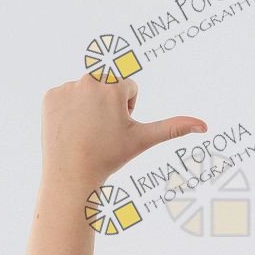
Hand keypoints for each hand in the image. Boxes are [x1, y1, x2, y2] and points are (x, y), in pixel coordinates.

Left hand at [40, 73, 206, 186]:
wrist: (72, 173)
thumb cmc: (110, 156)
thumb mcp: (144, 139)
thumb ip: (173, 127)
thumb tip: (204, 126)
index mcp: (113, 86)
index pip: (128, 88)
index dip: (127, 110)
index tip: (116, 128)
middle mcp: (88, 80)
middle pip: (107, 85)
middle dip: (108, 104)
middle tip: (101, 130)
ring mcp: (66, 88)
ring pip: (87, 92)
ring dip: (89, 108)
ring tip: (85, 132)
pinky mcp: (50, 96)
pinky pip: (66, 97)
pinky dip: (69, 111)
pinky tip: (70, 129)